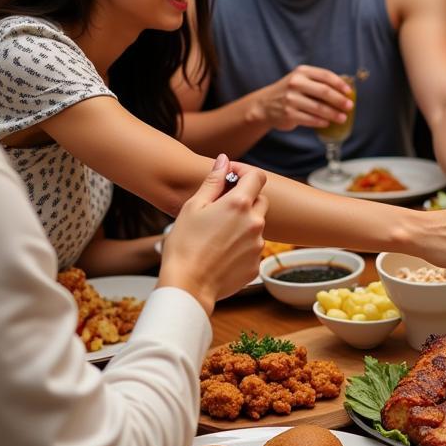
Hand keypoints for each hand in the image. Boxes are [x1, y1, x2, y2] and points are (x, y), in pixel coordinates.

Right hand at [158, 155, 267, 312]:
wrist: (188, 285)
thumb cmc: (184, 244)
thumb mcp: (193, 207)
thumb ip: (213, 181)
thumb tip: (224, 160)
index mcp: (239, 204)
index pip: (257, 177)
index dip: (245, 173)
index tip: (232, 177)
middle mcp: (255, 222)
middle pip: (260, 201)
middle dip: (245, 200)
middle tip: (221, 209)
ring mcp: (259, 245)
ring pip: (257, 226)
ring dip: (243, 225)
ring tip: (216, 236)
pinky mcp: (257, 264)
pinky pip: (253, 248)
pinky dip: (242, 246)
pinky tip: (221, 253)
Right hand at [250, 65, 353, 130]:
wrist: (265, 105)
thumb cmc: (289, 92)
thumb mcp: (300, 81)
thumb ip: (318, 83)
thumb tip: (345, 93)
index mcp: (302, 72)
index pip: (325, 76)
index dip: (340, 84)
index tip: (349, 92)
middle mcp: (296, 83)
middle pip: (324, 92)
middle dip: (340, 100)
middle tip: (349, 106)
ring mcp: (291, 99)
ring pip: (319, 108)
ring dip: (333, 114)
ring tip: (342, 118)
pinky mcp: (289, 113)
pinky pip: (310, 119)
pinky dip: (321, 122)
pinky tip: (327, 123)